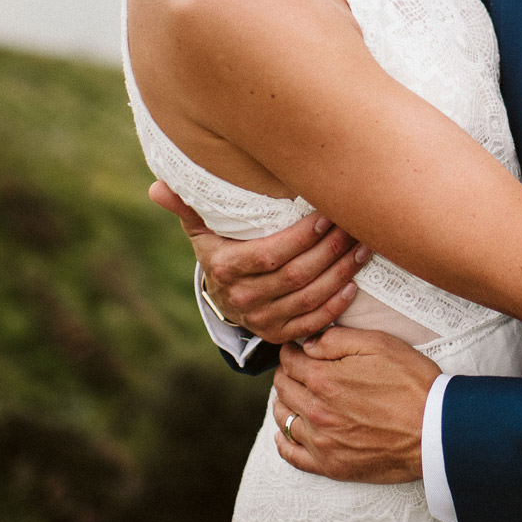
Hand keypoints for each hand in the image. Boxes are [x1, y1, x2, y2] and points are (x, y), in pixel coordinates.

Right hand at [148, 181, 366, 342]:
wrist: (224, 293)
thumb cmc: (221, 246)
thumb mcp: (203, 226)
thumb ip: (188, 204)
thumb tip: (157, 187)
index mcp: (226, 268)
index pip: (269, 255)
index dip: (300, 238)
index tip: (326, 216)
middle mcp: (243, 299)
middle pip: (295, 276)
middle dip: (329, 250)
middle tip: (354, 227)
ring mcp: (262, 320)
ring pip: (309, 298)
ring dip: (341, 273)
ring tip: (363, 248)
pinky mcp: (279, 334)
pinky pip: (313, 323)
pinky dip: (336, 305)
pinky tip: (353, 284)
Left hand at [271, 329, 439, 483]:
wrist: (436, 429)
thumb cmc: (412, 383)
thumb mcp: (378, 344)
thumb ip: (336, 339)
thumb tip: (307, 343)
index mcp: (323, 379)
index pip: (289, 360)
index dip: (292, 350)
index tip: (298, 348)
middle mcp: (315, 411)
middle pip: (283, 388)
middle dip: (287, 373)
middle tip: (298, 368)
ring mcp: (321, 442)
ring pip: (283, 419)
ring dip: (285, 403)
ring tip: (295, 395)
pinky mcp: (331, 466)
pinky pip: (292, 455)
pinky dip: (284, 442)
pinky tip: (286, 433)